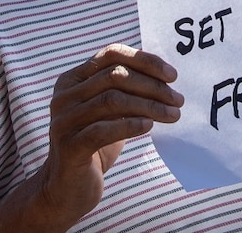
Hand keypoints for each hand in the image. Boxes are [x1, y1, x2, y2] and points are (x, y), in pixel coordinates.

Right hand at [38, 44, 183, 223]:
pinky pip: (102, 130)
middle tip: (178, 100)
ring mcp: (63, 121)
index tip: (172, 76)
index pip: (111, 54)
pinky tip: (149, 127)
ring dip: (149, 106)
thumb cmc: (96, 145)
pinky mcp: (68, 147)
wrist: (68, 189)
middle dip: (152, 86)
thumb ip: (125, 90)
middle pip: (115, 76)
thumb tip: (166, 77)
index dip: (144, 61)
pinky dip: (129, 125)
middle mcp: (64, 95)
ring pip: (111, 100)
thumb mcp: (109, 112)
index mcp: (72, 79)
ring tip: (173, 115)